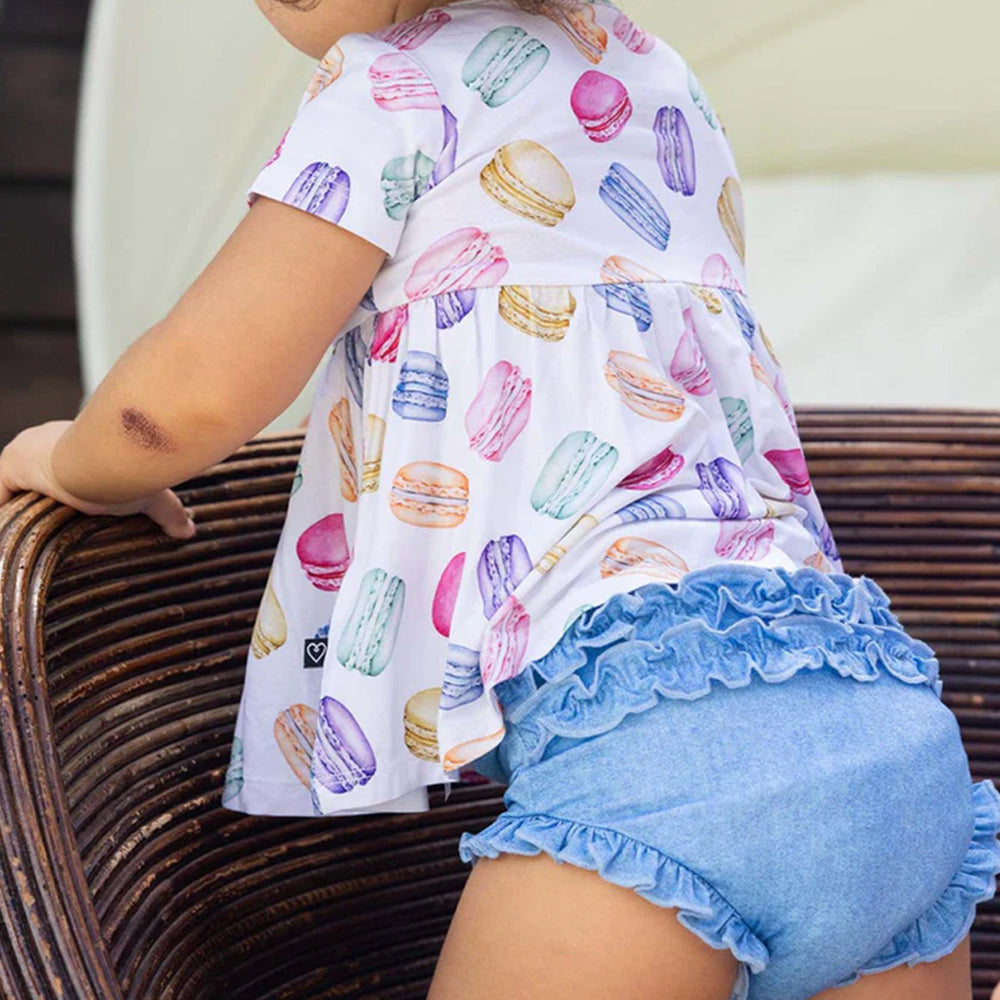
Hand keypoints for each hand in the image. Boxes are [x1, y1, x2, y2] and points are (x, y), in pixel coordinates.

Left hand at [0, 420, 195, 539]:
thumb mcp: (151, 496)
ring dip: (23, 505)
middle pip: (37, 477)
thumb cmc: (132, 470)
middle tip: (56, 523)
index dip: (68, 489)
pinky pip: (1, 492)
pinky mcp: (13, 462)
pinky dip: (5, 511)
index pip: (64, 470)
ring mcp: (29, 451)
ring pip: (18, 484)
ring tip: (34, 529)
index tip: (75, 512)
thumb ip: (168, 512)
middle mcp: (51, 441)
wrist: (113, 460)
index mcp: (81, 446)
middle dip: (43, 498)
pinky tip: (14, 527)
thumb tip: (189, 530)